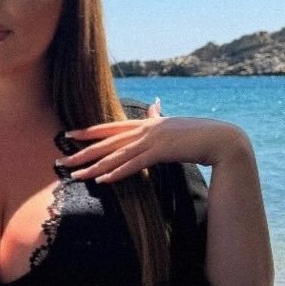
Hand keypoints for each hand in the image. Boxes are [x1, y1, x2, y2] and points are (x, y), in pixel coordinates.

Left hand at [57, 100, 252, 183]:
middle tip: (63, 161)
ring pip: (117, 155)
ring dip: (95, 167)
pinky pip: (134, 164)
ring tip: (77, 175)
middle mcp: (145, 129)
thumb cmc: (198, 132)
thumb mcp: (173, 122)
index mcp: (146, 123)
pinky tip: (103, 180)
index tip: (69, 135)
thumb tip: (153, 105)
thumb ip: (159, 116)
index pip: (111, 126)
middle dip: (83, 152)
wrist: (221, 138)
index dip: (89, 131)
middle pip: (107, 142)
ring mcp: (153, 139)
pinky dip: (117, 172)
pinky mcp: (161, 152)